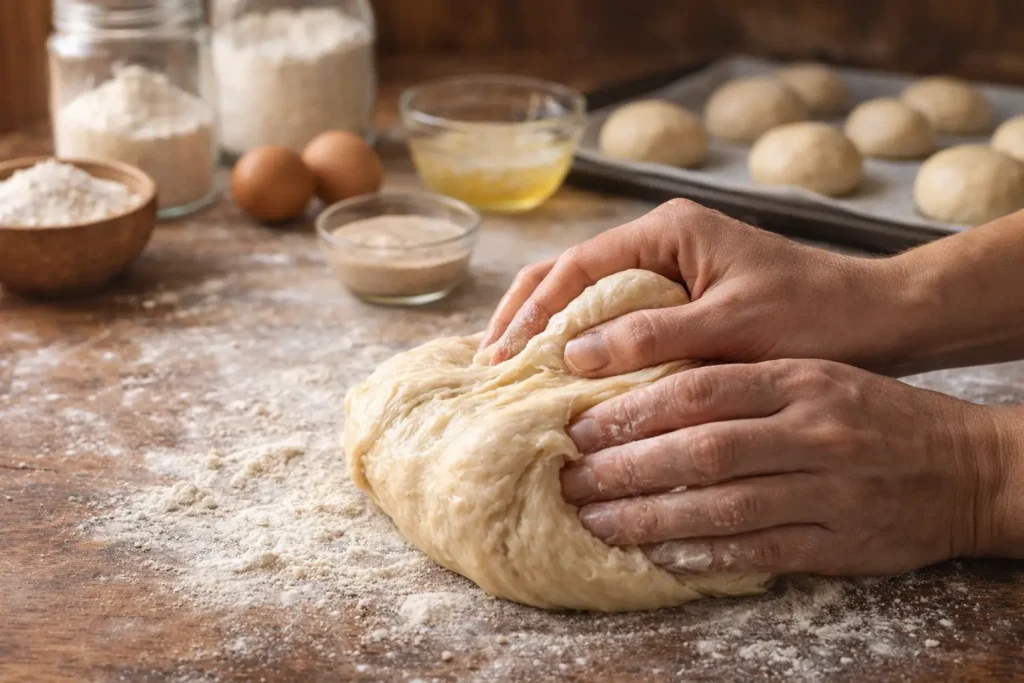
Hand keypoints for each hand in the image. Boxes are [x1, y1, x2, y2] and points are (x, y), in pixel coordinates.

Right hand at [480, 199, 907, 373]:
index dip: (533, 313)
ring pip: (584, 295)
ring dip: (547, 331)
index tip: (502, 357)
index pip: (576, 266)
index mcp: (668, 232)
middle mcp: (659, 241)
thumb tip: (572, 355)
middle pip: (567, 273)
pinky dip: (582, 344)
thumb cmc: (814, 316)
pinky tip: (562, 376)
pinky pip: (613, 317)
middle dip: (525, 317)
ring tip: (511, 373)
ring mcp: (666, 269)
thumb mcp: (731, 327)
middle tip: (490, 366)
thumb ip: (651, 336)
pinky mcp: (677, 298)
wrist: (878, 319)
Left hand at [560, 359, 1019, 574]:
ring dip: (650, 517)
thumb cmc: (874, 416)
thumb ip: (743, 384)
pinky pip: (759, 550)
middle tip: (572, 477)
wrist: (966, 466)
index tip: (583, 425)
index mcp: (799, 380)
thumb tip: (650, 396)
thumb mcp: (815, 376)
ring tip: (597, 521)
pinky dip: (705, 554)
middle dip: (626, 466)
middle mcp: (811, 431)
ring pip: (721, 505)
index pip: (701, 388)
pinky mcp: (841, 541)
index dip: (633, 408)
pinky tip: (661, 555)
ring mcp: (828, 489)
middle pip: (700, 448)